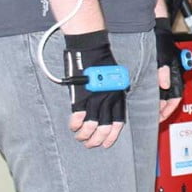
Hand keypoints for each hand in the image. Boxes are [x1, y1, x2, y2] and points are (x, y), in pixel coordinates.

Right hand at [64, 31, 125, 148]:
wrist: (91, 48)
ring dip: (84, 135)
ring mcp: (94, 98)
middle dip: (97, 139)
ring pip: (90, 126)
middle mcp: (107, 98)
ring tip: (80, 137)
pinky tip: (74, 126)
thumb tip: (109, 110)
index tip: (107, 143)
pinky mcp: (80, 96)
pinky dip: (75, 124)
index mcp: (118, 95)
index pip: (118, 121)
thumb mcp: (114, 79)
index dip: (112, 135)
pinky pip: (77, 117)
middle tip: (90, 143)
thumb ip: (113, 94)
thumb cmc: (102, 62)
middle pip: (103, 127)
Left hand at [155, 17, 182, 122]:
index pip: (176, 97)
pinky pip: (156, 87)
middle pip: (169, 98)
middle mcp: (171, 75)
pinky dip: (151, 95)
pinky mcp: (157, 71)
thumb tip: (164, 84)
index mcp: (175, 72)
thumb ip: (163, 69)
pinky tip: (142, 97)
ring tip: (146, 110)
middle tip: (151, 117)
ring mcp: (164, 74)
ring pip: (163, 94)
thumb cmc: (161, 39)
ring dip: (156, 103)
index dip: (168, 109)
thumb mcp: (162, 54)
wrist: (156, 28)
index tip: (160, 117)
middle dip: (161, 109)